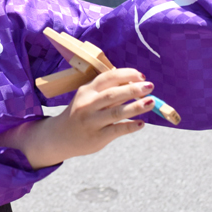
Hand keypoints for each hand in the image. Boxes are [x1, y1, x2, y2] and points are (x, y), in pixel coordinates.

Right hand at [0, 68, 154, 168]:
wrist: (60, 136)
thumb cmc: (80, 113)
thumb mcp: (87, 97)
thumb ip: (106, 90)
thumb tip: (133, 81)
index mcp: (87, 91)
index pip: (107, 78)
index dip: (125, 75)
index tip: (140, 75)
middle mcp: (88, 104)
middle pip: (113, 94)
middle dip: (133, 89)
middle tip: (150, 86)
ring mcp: (92, 121)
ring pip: (116, 112)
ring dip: (136, 107)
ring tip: (151, 102)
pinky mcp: (97, 137)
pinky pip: (117, 130)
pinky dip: (130, 126)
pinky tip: (141, 124)